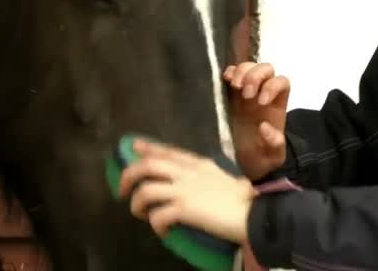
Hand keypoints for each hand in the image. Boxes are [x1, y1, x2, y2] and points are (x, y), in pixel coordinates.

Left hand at [116, 137, 254, 244]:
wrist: (255, 213)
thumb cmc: (244, 199)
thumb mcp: (223, 178)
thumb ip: (206, 177)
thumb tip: (196, 185)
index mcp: (198, 164)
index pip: (167, 151)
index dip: (148, 148)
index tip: (134, 146)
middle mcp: (187, 173)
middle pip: (147, 166)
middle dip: (128, 176)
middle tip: (122, 190)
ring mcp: (184, 190)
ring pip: (146, 190)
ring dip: (137, 204)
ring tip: (140, 214)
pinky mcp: (185, 209)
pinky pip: (158, 216)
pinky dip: (155, 224)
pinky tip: (162, 230)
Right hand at [224, 62, 289, 179]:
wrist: (245, 162)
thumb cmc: (262, 157)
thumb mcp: (273, 155)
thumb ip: (274, 143)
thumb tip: (265, 127)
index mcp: (277, 105)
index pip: (282, 82)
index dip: (272, 86)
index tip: (261, 102)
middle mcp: (263, 93)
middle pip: (266, 69)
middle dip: (255, 76)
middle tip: (246, 93)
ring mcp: (246, 91)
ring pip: (249, 67)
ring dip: (242, 72)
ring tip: (235, 86)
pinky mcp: (230, 93)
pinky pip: (231, 73)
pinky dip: (229, 72)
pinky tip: (224, 81)